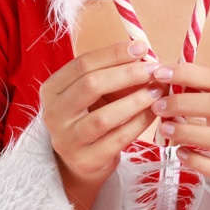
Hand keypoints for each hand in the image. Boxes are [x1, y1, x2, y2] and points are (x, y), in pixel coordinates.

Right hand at [39, 38, 171, 190]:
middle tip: (153, 69)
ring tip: (157, 91)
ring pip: (104, 116)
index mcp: (52, 89)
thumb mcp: (93, 93)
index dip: (113, 54)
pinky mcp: (85, 160)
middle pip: (91, 85)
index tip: (141, 47)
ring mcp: (66, 139)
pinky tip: (153, 113)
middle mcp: (53, 114)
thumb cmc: (89, 116)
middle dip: (127, 74)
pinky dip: (138, 123)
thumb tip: (145, 57)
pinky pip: (117, 139)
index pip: (82, 64)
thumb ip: (113, 75)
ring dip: (135, 100)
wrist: (79, 161)